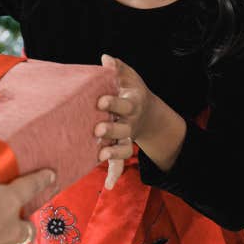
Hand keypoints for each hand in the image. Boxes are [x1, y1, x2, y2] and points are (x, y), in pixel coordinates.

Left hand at [95, 54, 162, 188]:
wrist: (146, 110)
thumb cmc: (130, 89)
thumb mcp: (128, 76)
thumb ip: (118, 67)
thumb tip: (106, 58)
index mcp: (132, 104)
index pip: (123, 104)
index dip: (113, 104)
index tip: (100, 102)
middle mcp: (130, 122)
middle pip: (123, 129)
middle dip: (111, 130)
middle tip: (98, 129)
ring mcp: (127, 137)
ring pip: (124, 148)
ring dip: (114, 153)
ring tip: (101, 155)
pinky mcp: (122, 148)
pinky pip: (120, 162)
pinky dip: (115, 174)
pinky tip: (109, 184)